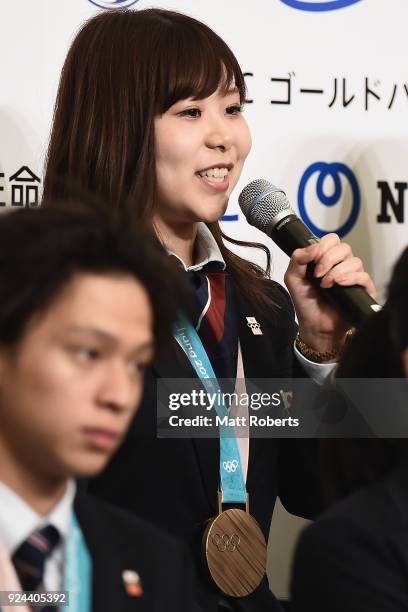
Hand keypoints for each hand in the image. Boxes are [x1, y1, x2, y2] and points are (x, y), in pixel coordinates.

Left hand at [284, 233, 375, 352]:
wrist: (314, 325)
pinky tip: (339, 284)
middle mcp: (341, 265)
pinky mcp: (362, 290)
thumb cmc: (305, 302)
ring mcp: (353, 277)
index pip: (332, 240)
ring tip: (326, 285)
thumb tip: (314, 246)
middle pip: (344, 248)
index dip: (323, 246)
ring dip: (337, 271)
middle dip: (328, 259)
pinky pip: (364, 277)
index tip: (313, 260)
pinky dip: (351, 278)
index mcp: (326, 259)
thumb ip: (298, 259)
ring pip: (355, 261)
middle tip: (317, 275)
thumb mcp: (293, 278)